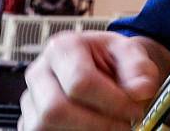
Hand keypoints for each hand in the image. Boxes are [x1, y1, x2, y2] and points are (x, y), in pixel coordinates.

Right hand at [19, 31, 164, 130]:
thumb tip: (141, 91)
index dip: (111, 101)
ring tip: (112, 127)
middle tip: (124, 124)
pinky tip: (95, 130)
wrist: (101, 64)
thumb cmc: (111, 58)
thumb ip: (138, 69)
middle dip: (97, 123)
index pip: (80, 81)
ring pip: (44, 127)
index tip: (134, 109)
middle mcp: (39, 72)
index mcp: (63, 48)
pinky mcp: (29, 121)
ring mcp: (31, 99)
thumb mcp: (130, 52)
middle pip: (56, 109)